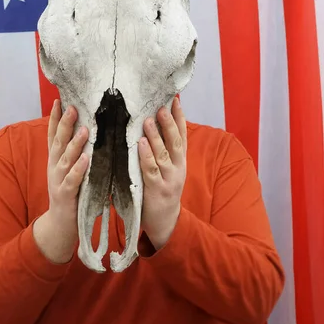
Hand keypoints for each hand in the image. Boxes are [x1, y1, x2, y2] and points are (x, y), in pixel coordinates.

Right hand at [33, 100, 88, 263]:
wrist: (60, 224)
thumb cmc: (69, 192)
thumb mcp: (67, 168)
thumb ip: (72, 151)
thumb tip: (84, 129)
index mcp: (55, 159)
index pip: (53, 134)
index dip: (55, 118)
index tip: (59, 100)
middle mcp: (54, 166)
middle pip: (59, 141)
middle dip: (65, 123)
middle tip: (73, 107)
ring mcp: (58, 180)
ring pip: (66, 158)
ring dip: (75, 144)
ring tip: (85, 130)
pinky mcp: (66, 194)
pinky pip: (72, 180)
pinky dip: (79, 169)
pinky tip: (86, 159)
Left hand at [138, 97, 186, 249]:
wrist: (166, 223)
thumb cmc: (162, 190)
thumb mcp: (169, 169)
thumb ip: (164, 150)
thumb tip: (154, 125)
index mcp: (181, 161)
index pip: (182, 135)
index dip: (179, 118)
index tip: (175, 100)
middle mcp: (178, 168)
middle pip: (175, 142)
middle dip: (169, 123)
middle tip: (162, 106)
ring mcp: (168, 179)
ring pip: (163, 154)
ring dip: (156, 136)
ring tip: (148, 120)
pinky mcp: (156, 190)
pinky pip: (151, 170)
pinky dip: (146, 156)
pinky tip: (140, 144)